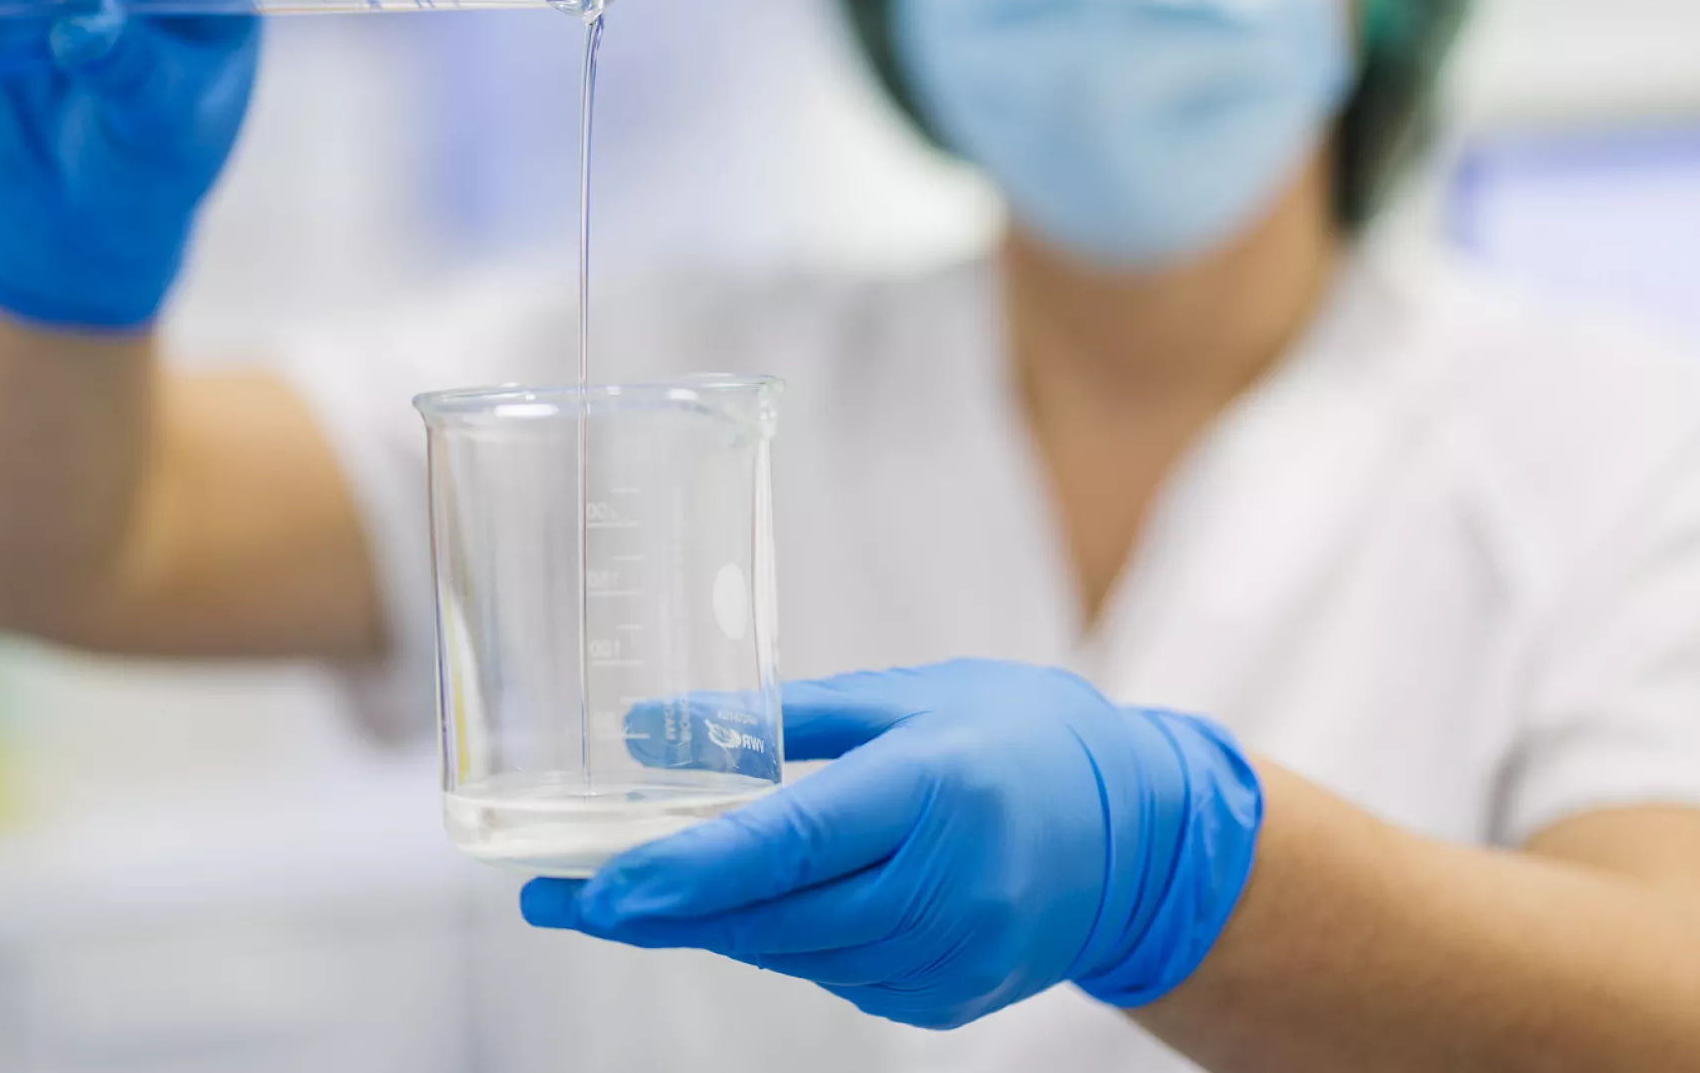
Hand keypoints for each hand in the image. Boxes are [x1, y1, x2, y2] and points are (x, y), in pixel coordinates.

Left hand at [521, 660, 1261, 1030]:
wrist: (1141, 836)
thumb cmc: (1015, 737)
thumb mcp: (904, 698)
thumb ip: (777, 722)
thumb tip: (652, 733)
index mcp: (930, 792)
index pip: (787, 843)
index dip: (684, 872)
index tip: (596, 887)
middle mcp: (941, 888)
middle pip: (769, 916)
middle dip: (655, 912)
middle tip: (558, 898)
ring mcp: (946, 959)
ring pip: (790, 952)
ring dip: (709, 925)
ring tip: (631, 893)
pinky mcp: (943, 1001)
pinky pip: (831, 972)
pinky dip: (780, 939)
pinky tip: (750, 905)